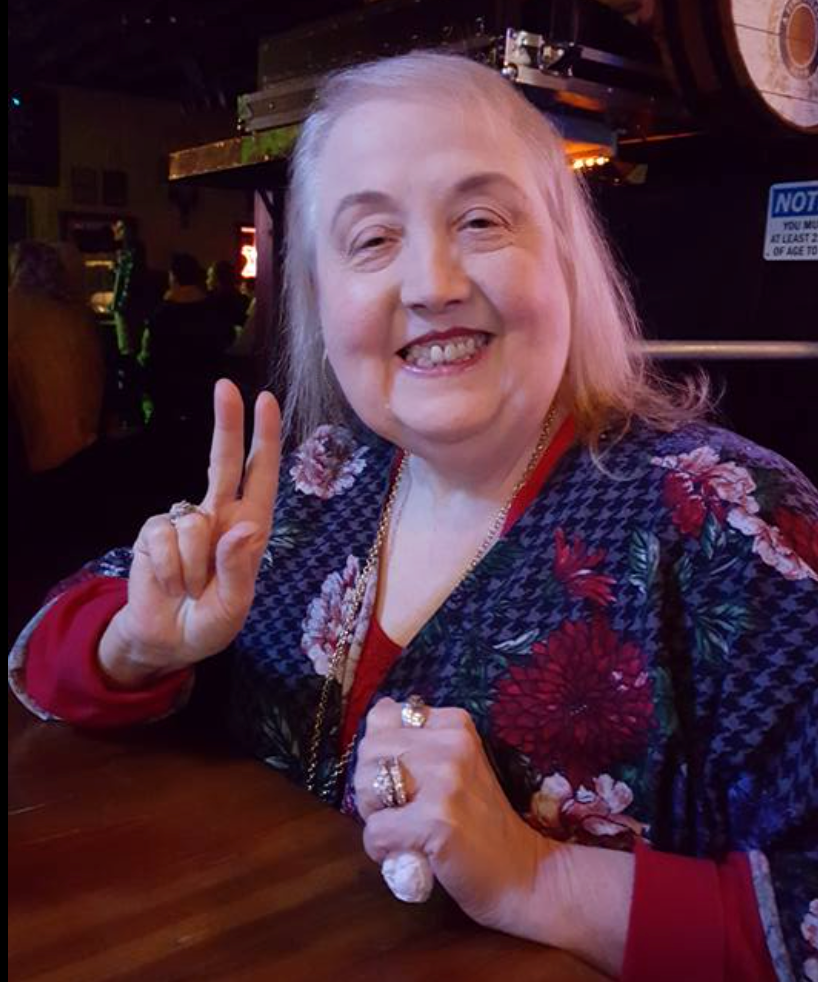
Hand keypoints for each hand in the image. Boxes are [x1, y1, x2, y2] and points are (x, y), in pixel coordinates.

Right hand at [99, 379, 280, 684]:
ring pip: (191, 525)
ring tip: (192, 590)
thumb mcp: (233, 606)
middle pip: (222, 462)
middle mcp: (219, 516)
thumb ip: (238, 570)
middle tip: (225, 385)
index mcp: (249, 527)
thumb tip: (242, 530)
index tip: (265, 401)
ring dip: (191, 568)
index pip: (261, 476)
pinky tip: (170, 585)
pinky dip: (169, 570)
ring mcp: (184, 521)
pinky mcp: (153, 532)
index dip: (264, 440)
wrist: (166, 640)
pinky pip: (163, 541)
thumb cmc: (211, 623)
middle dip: (225, 424)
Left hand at [354, 698, 561, 934]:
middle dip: (371, 786)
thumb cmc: (477, 821)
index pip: (382, 716)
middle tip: (400, 811)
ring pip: (366, 786)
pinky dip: (381, 850)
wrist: (521, 871)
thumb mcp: (454, 765)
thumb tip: (375, 718)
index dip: (379, 754)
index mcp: (454, 724)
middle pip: (369, 750)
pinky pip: (375, 830)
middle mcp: (452, 742)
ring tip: (404, 830)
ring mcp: (446, 779)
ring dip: (375, 817)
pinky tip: (408, 854)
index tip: (403, 780)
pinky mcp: (438, 819)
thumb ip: (417, 741)